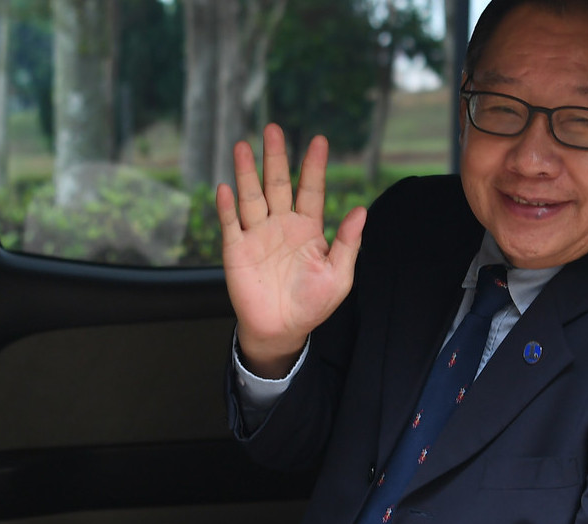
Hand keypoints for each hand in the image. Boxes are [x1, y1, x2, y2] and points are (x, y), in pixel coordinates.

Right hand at [217, 123, 365, 378]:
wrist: (282, 330)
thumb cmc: (313, 304)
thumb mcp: (339, 275)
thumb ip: (347, 243)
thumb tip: (361, 210)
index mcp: (308, 229)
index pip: (311, 190)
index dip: (314, 166)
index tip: (319, 140)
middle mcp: (282, 225)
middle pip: (279, 184)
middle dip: (277, 157)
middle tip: (274, 129)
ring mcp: (258, 235)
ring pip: (252, 196)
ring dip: (248, 172)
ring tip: (245, 145)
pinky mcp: (237, 251)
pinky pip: (231, 224)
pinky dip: (228, 207)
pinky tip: (226, 187)